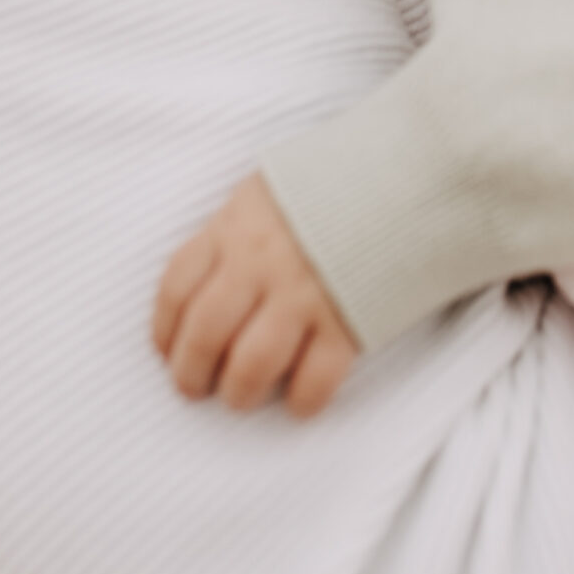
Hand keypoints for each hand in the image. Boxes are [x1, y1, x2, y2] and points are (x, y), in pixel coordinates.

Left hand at [152, 173, 359, 415]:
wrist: (408, 172)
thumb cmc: (334, 182)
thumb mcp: (270, 189)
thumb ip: (235, 231)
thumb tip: (207, 282)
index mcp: (236, 226)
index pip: (177, 288)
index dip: (164, 330)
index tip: (167, 351)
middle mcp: (262, 263)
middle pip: (205, 335)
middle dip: (191, 374)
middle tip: (195, 387)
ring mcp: (305, 293)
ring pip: (250, 366)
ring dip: (239, 393)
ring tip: (242, 396)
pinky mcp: (348, 319)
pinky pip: (314, 380)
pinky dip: (302, 401)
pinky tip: (299, 400)